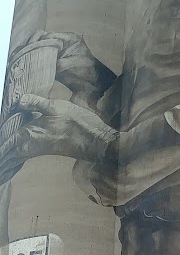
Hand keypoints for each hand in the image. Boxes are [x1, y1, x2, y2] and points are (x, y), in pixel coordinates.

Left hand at [0, 95, 117, 185]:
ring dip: (9, 150)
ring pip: (17, 151)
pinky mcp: (48, 149)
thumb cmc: (77, 123)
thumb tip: (18, 101)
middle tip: (2, 152)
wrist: (95, 142)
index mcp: (29, 131)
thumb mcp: (56, 106)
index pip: (7, 138)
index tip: (0, 143)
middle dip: (4, 149)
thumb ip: (35, 103)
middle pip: (10, 148)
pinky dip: (19, 150)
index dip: (2, 140)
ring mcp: (40, 148)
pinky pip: (26, 151)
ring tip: (5, 151)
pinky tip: (19, 145)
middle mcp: (32, 143)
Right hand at [29, 31, 115, 105]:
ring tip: (22, 58)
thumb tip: (47, 66)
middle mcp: (62, 44)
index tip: (30, 47)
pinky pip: (43, 61)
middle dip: (32, 45)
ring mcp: (58, 54)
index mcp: (69, 39)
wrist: (96, 87)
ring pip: (41, 50)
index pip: (49, 35)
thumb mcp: (75, 65)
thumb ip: (61, 63)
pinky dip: (36, 63)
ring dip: (33, 53)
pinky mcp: (55, 65)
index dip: (38, 40)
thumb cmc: (90, 72)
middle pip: (42, 40)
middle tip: (23, 53)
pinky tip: (28, 66)